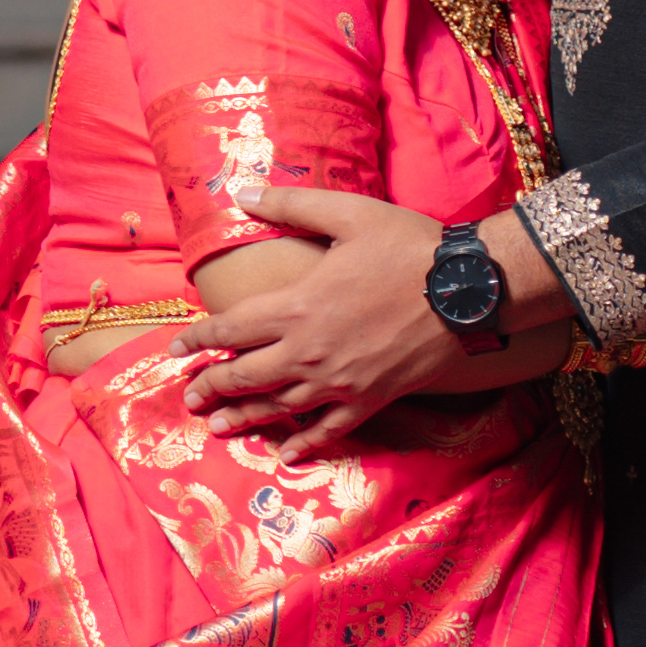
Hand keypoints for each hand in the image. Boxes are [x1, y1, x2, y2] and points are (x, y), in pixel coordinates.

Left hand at [183, 183, 532, 453]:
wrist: (468, 291)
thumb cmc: (408, 247)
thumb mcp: (349, 213)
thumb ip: (291, 205)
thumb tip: (242, 192)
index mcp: (298, 305)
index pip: (230, 329)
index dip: (198, 339)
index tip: (177, 347)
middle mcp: (310, 352)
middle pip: (245, 375)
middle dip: (211, 386)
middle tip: (189, 396)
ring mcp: (339, 382)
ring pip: (279, 407)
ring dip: (243, 418)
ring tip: (217, 427)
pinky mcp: (369, 399)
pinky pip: (328, 429)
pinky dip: (304, 443)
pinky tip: (287, 453)